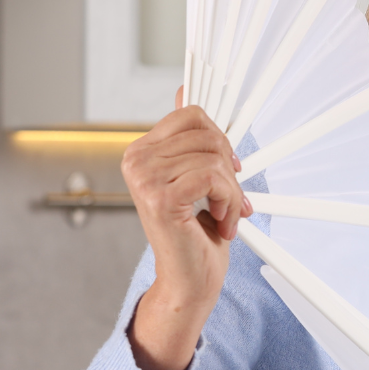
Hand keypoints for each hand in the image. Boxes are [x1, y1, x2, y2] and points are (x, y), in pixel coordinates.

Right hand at [119, 90, 252, 369]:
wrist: (191, 279)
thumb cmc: (197, 232)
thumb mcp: (200, 177)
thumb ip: (192, 138)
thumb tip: (186, 90)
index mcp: (142, 150)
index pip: (193, 114)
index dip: (221, 138)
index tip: (229, 167)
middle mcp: (136, 160)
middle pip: (210, 134)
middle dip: (230, 170)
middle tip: (228, 200)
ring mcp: (144, 177)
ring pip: (215, 157)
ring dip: (232, 191)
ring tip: (223, 215)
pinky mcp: (160, 197)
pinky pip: (215, 177)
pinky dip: (230, 202)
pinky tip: (221, 222)